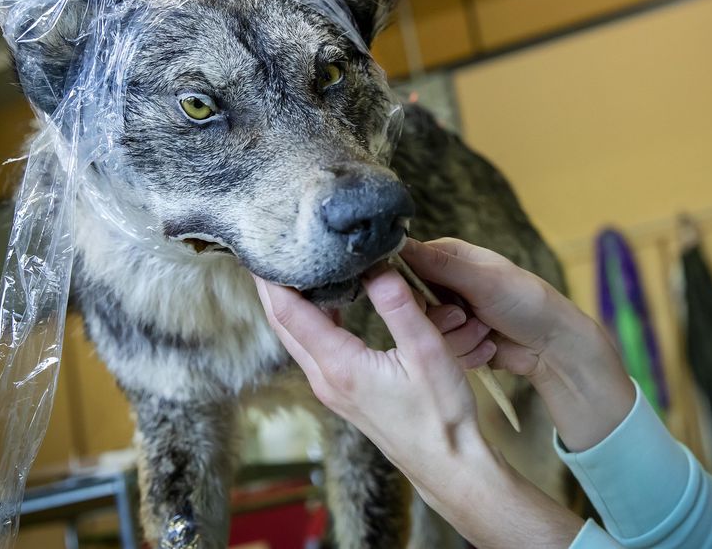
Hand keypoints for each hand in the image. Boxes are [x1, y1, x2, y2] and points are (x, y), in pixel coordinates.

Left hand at [254, 270, 478, 484]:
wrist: (447, 463)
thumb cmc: (441, 414)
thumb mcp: (427, 351)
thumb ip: (399, 306)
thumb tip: (377, 265)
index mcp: (340, 366)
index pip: (290, 313)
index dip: (272, 279)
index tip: (264, 247)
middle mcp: (326, 379)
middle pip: (283, 325)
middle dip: (272, 286)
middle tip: (270, 248)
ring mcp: (332, 389)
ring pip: (296, 338)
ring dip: (290, 303)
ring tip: (295, 266)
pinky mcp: (343, 393)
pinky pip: (314, 349)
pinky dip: (311, 320)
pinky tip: (328, 301)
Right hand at [401, 238, 635, 450]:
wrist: (553, 347)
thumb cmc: (526, 302)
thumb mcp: (483, 280)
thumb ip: (440, 265)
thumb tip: (396, 243)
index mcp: (450, 257)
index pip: (407, 263)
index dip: (404, 284)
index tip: (416, 299)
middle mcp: (446, 283)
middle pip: (411, 303)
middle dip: (438, 317)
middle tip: (462, 316)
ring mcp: (451, 314)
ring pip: (425, 331)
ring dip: (457, 336)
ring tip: (485, 331)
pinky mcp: (457, 341)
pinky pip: (441, 351)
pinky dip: (465, 352)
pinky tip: (488, 347)